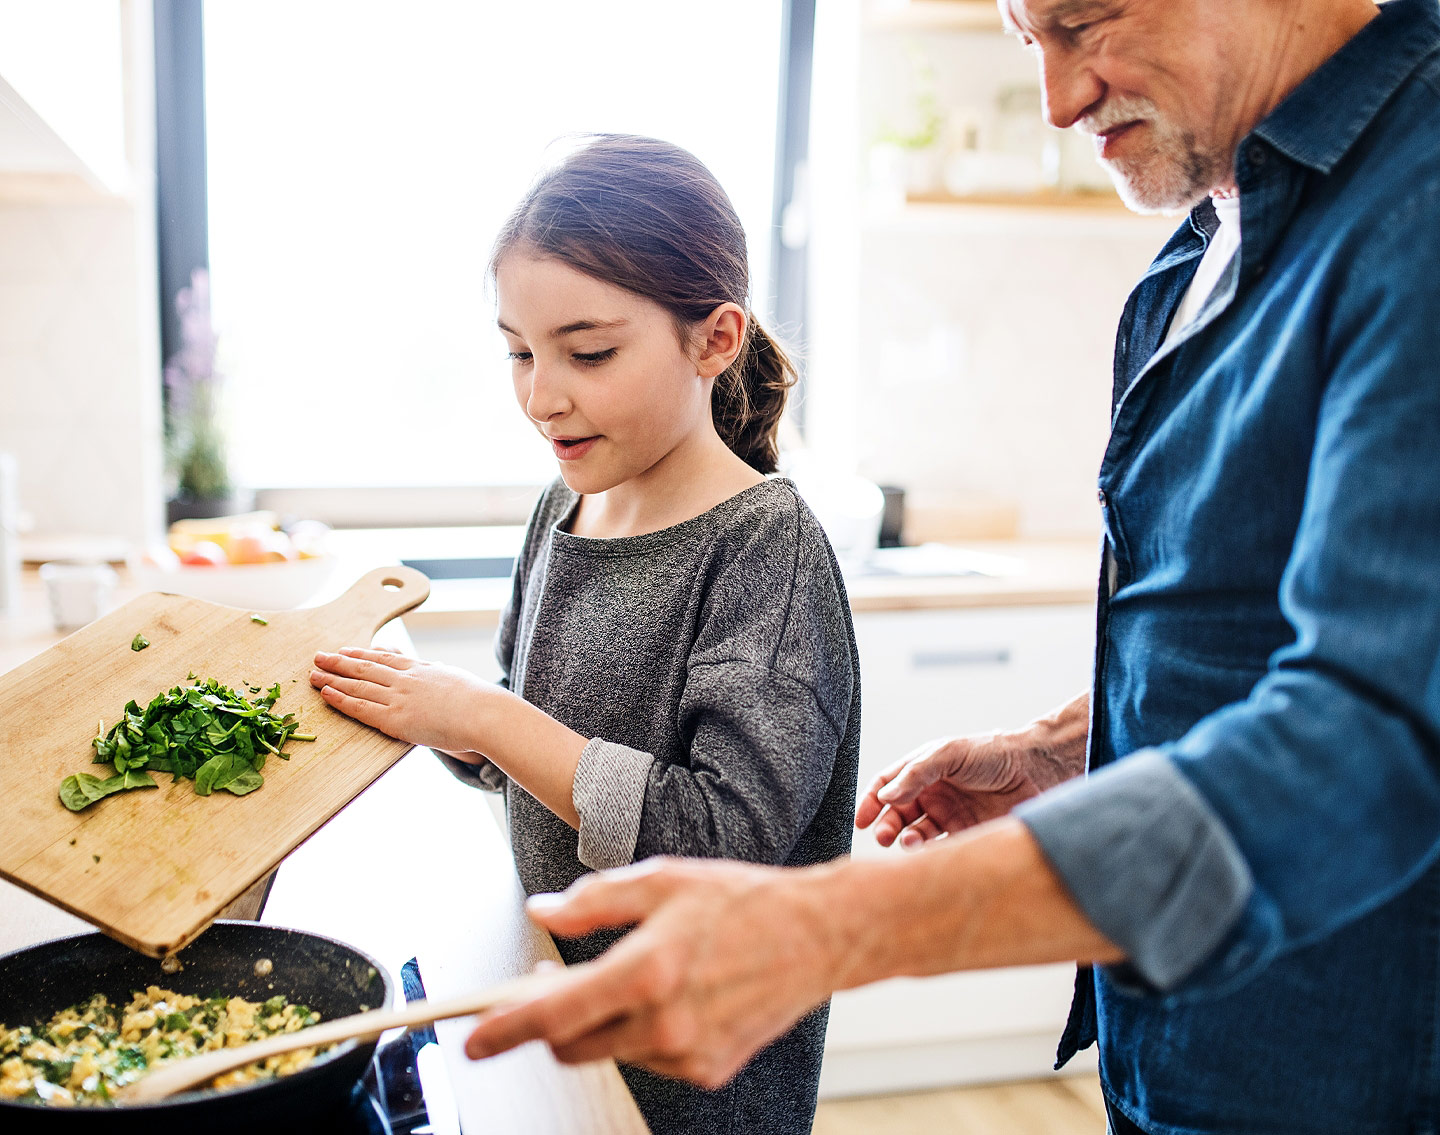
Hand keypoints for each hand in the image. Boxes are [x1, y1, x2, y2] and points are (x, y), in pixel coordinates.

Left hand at [310, 647, 490, 752]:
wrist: (483, 713)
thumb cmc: (478, 701)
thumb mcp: (456, 679)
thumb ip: (440, 674)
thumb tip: (438, 669)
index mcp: (421, 669)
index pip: (384, 658)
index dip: (361, 653)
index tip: (344, 650)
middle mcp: (405, 680)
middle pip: (365, 667)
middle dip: (338, 661)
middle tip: (318, 656)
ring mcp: (399, 698)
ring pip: (357, 685)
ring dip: (332, 678)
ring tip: (312, 673)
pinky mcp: (395, 720)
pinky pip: (361, 708)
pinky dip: (341, 700)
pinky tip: (325, 693)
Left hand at [464, 857, 841, 1088]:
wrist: (818, 936)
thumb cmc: (742, 900)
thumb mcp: (662, 880)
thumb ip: (593, 901)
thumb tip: (542, 912)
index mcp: (648, 970)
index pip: (553, 1015)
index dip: (505, 1030)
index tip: (474, 1041)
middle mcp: (665, 1023)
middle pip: (572, 1045)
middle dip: (548, 1023)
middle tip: (549, 984)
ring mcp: (688, 1053)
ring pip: (611, 1051)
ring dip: (601, 1021)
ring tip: (632, 974)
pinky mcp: (708, 1070)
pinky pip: (650, 1058)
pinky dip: (642, 1032)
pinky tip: (672, 994)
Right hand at [854, 728, 1072, 849]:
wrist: (1035, 769)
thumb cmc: (991, 753)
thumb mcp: (948, 753)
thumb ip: (916, 773)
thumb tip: (886, 796)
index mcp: (923, 771)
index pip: (887, 786)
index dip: (872, 802)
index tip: (862, 820)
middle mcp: (933, 794)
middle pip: (898, 813)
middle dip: (886, 825)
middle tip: (884, 836)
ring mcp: (950, 816)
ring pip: (917, 833)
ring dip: (906, 840)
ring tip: (908, 842)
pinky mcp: (968, 835)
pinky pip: (943, 848)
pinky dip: (930, 854)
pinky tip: (928, 852)